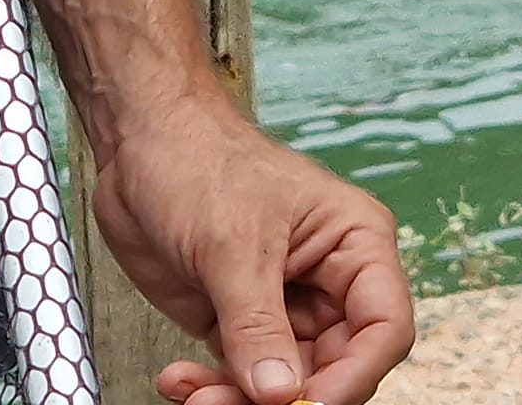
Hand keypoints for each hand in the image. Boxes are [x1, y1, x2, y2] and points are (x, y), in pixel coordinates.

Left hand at [91, 91, 413, 404]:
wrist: (137, 143)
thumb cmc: (199, 159)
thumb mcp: (233, 244)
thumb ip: (257, 325)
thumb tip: (282, 395)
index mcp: (354, 243)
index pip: (384, 327)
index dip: (356, 374)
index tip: (309, 403)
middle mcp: (328, 280)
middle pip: (337, 367)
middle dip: (290, 397)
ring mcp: (283, 304)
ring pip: (287, 383)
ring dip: (242, 401)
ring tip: (195, 396)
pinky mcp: (238, 321)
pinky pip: (243, 377)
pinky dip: (214, 390)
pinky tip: (180, 381)